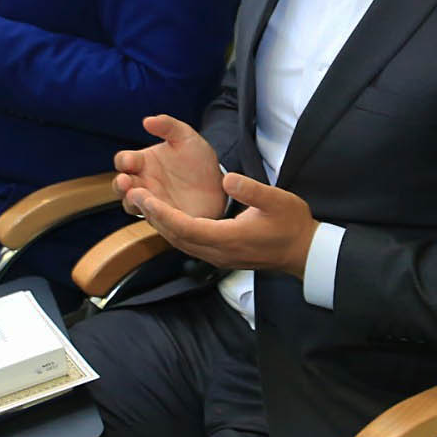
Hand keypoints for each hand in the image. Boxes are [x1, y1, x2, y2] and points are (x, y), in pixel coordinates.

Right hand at [112, 114, 228, 221]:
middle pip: (121, 187)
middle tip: (125, 182)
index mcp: (142, 162)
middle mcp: (143, 183)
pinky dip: (153, 216)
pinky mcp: (165, 219)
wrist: (220, 184)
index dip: (124, 161)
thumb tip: (147, 121)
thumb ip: (168, 126)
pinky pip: (154, 220)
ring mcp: (152, 202)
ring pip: (132, 205)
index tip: (131, 161)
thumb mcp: (186, 138)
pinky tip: (159, 211)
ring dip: (132, 202)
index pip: (123, 161)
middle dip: (120, 185)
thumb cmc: (198, 160)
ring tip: (138, 197)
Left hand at [133, 171, 318, 277]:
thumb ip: (251, 190)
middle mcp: (218, 252)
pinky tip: (166, 217)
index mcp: (229, 238)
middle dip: (153, 217)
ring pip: (180, 243)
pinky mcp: (221, 256)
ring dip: (161, 225)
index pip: (186, 227)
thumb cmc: (292, 224)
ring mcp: (219, 257)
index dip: (162, 213)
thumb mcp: (277, 200)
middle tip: (133, 195)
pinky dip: (174, 230)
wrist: (302, 251)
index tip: (144, 197)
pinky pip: (189, 244)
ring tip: (144, 204)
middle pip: (176, 238)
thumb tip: (227, 179)